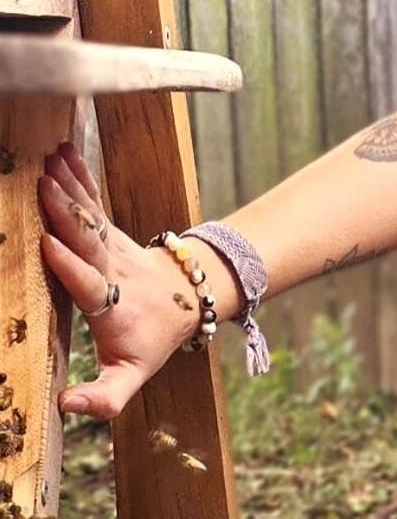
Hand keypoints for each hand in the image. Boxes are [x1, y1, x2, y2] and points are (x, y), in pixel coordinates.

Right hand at [38, 142, 198, 418]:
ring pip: (91, 216)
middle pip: (90, 240)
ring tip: (47, 164)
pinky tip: (60, 155)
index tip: (47, 245)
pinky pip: (93, 203)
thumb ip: (104, 398)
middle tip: (43, 187)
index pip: (91, 283)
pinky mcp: (111, 232)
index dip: (72, 266)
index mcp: (114, 305)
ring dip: (70, 189)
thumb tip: (65, 406)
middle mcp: (115, 270)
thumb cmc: (151, 341)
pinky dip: (79, 178)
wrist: (188, 302)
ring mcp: (115, 247)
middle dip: (67, 214)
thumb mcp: (131, 377)